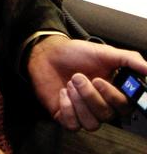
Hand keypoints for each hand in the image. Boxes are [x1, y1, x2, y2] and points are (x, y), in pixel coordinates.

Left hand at [27, 34, 146, 130]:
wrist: (47, 53)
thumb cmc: (76, 53)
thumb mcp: (105, 52)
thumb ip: (130, 60)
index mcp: (114, 93)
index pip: (125, 107)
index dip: (114, 97)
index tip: (100, 81)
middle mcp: (102, 106)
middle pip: (107, 115)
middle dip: (90, 95)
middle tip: (78, 76)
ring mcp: (84, 113)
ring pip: (92, 123)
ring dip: (79, 101)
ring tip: (70, 82)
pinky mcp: (66, 117)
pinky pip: (73, 125)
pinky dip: (67, 108)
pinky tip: (62, 92)